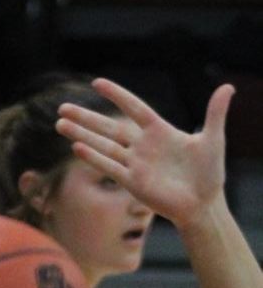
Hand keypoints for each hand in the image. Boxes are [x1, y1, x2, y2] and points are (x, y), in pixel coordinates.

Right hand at [56, 78, 231, 231]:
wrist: (203, 204)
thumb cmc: (209, 173)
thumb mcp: (213, 139)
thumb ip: (215, 113)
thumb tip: (228, 87)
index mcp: (159, 131)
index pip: (133, 108)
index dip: (117, 95)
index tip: (97, 83)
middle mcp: (142, 146)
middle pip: (109, 127)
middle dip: (86, 117)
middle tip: (62, 108)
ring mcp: (135, 164)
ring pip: (103, 145)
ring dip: (82, 135)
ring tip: (59, 125)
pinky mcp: (132, 182)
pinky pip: (110, 167)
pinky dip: (94, 158)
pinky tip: (76, 148)